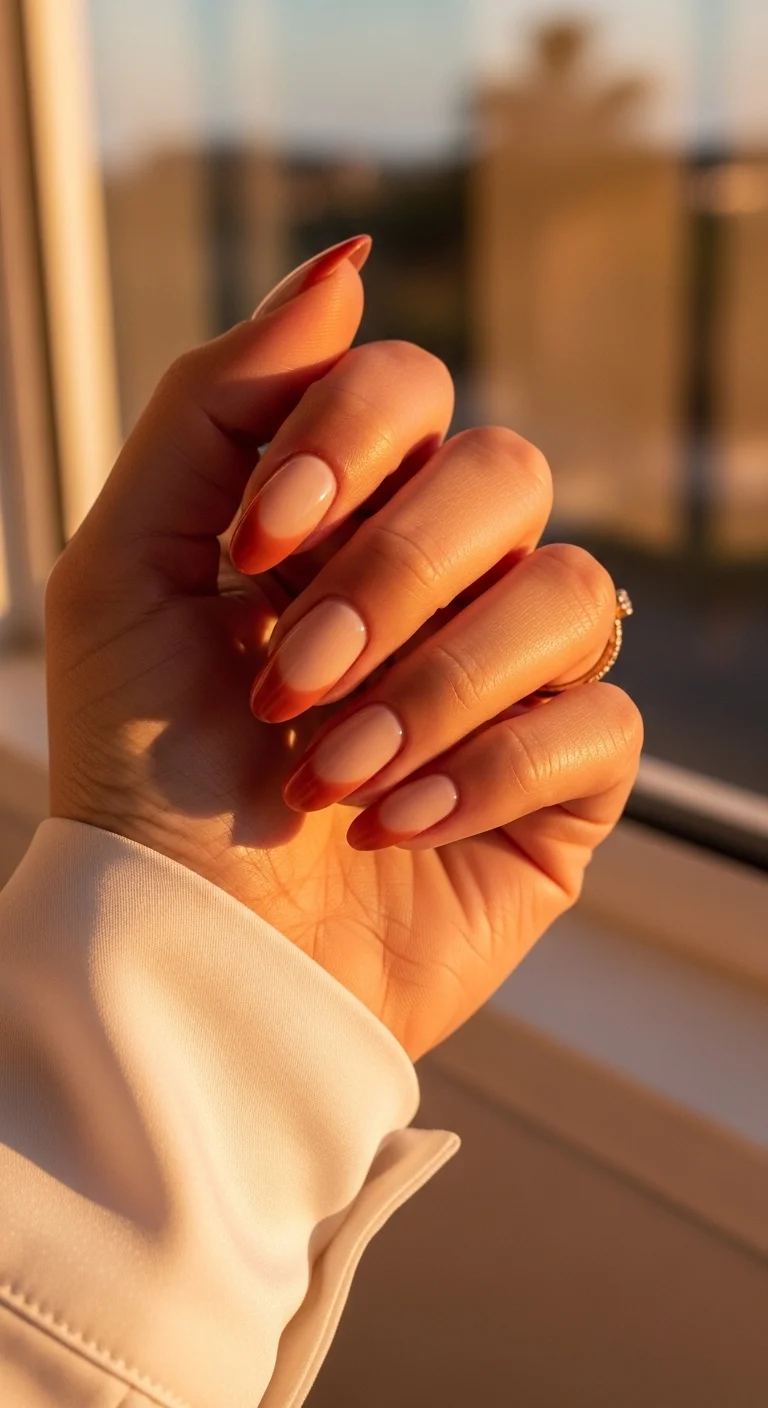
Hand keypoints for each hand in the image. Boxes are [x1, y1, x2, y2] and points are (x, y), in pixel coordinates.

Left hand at [47, 236, 641, 1059]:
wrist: (188, 957)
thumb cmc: (141, 771)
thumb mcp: (126, 569)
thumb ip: (219, 403)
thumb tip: (349, 267)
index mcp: (341, 517)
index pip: (410, 388)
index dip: (348, 441)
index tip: (255, 546)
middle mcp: (439, 581)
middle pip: (504, 477)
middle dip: (389, 580)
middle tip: (290, 684)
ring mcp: (509, 680)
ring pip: (567, 595)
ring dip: (434, 688)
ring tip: (333, 774)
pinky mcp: (564, 782)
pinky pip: (599, 724)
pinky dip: (488, 771)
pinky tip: (397, 825)